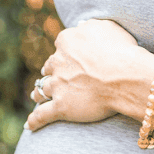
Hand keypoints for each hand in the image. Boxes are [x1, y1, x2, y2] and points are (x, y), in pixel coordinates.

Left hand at [26, 19, 151, 132]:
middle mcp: (58, 62)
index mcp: (66, 42)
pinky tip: (29, 126)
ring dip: (38, 93)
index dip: (63, 55)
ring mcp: (58, 85)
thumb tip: (82, 27)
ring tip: (35, 97)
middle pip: (49, 68)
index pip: (60, 47)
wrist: (124, 78)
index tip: (67, 60)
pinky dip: (35, 121)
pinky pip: (43, 115)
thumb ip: (91, 27)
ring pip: (42, 89)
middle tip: (51, 79)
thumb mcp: (107, 27)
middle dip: (50, 73)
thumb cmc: (121, 52)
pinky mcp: (61, 107)